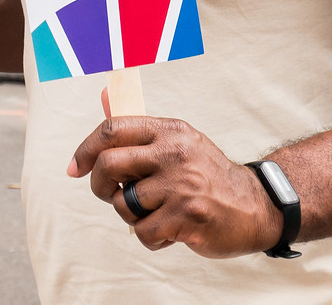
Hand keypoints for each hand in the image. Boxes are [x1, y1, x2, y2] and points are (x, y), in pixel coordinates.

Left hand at [67, 100, 283, 257]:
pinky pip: (144, 232)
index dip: (86, 149)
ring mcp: (183, 185)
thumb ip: (138, 126)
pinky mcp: (188, 216)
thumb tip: (106, 93)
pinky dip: (150, 237)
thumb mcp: (177, 141)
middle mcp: (175, 153)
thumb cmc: (206, 175)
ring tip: (152, 213)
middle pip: (110, 164)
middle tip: (111, 195)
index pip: (113, 129)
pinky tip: (168, 231)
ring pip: (125, 203)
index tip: (75, 168)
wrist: (255, 207)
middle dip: (100, 186)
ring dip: (131, 216)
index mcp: (170, 130)